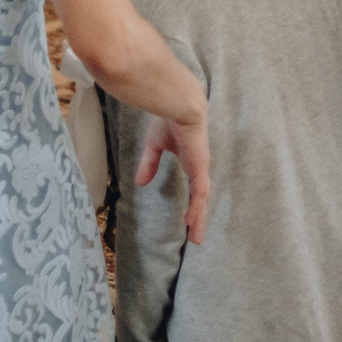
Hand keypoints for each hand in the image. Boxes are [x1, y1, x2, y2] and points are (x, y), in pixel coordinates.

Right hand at [138, 114, 211, 245]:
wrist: (179, 103)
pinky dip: (197, 206)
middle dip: (199, 218)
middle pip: (200, 198)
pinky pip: (200, 191)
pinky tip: (193, 220)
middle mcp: (198, 167)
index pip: (194, 188)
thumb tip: (140, 184)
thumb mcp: (155, 146)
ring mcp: (200, 167)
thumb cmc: (168, 120)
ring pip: (202, 199)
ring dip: (199, 218)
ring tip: (196, 238)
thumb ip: (150, 164)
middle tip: (196, 238)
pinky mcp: (200, 165)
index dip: (193, 205)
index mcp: (190, 161)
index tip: (189, 220)